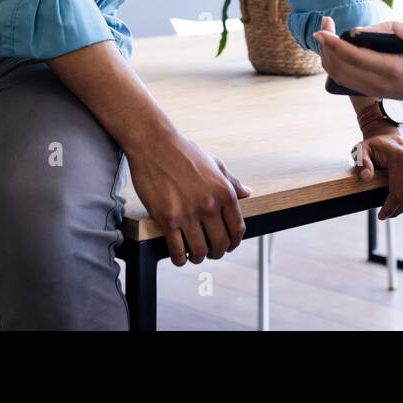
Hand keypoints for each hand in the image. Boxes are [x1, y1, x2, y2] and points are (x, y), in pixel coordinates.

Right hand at [127, 131, 251, 266]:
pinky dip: (180, 258)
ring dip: (198, 257)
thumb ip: (231, 182)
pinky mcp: (167, 219)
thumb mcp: (215, 164)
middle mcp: (209, 205)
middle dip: (217, 252)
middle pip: (220, 244)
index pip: (237, 229)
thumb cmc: (184, 152)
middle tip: (211, 252)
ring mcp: (188, 213)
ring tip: (194, 255)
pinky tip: (179, 256)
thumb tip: (247, 193)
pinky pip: (177, 250)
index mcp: (224, 192)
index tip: (228, 245)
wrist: (155, 144)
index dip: (234, 242)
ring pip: (199, 251)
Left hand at [316, 16, 402, 120]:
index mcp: (392, 70)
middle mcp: (378, 83)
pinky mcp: (369, 90)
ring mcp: (372, 89)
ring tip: (327, 31)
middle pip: (340, 66)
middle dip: (326, 45)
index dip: (334, 44)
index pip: (354, 58)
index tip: (322, 30)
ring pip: (338, 74)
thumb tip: (390, 25)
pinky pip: (343, 78)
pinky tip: (333, 47)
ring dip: (327, 53)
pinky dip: (333, 62)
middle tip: (324, 22)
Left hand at [352, 127, 402, 219]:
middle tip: (389, 214)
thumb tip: (366, 177)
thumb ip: (362, 164)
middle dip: (399, 210)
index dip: (390, 208)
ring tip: (396, 207)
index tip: (382, 215)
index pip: (399, 193)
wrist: (391, 131)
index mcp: (402, 156)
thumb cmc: (376, 145)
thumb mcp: (362, 151)